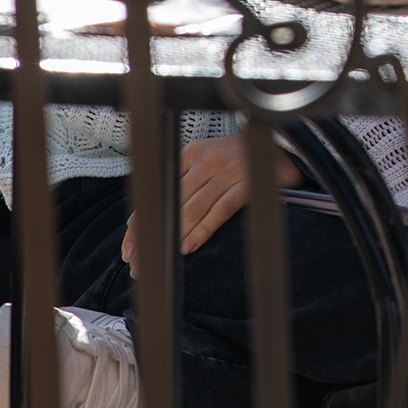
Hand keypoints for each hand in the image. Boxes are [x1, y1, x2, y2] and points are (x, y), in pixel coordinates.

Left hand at [120, 133, 300, 269]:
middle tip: (139, 265)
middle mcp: (206, 160)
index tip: (130, 249)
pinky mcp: (247, 183)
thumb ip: (182, 183)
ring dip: (173, 237)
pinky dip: (204, 229)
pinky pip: (220, 209)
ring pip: (192, 208)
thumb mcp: (207, 161)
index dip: (140, 223)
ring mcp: (228, 171)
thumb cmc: (238, 158)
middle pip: (170, 204)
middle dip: (152, 237)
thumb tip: (151, 217)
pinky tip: (190, 245)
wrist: (277, 143)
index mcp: (190, 154)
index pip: (157, 192)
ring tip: (160, 261)